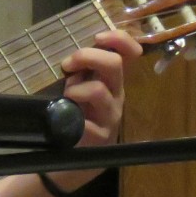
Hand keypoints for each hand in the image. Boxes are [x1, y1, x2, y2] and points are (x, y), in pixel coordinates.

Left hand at [47, 29, 144, 193]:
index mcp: (112, 81)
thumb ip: (81, 70)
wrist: (73, 159)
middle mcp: (116, 96)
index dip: (119, 39)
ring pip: (99, 91)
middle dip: (87, 56)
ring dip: (75, 89)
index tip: (99, 37)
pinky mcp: (100, 137)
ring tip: (67, 98)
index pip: (128, 53)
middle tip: (68, 65)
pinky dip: (72, 118)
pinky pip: (86, 122)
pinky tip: (67, 122)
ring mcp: (110, 117)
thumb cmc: (76, 118)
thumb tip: (72, 52)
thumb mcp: (79, 89)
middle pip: (114, 65)